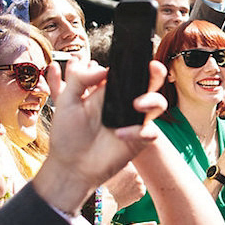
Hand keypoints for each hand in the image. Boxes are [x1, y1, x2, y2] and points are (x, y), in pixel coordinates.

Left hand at [31, 57, 167, 215]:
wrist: (72, 166)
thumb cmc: (67, 135)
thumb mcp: (66, 102)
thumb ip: (79, 79)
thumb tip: (104, 68)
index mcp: (109, 92)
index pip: (129, 72)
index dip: (137, 63)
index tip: (138, 57)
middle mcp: (126, 103)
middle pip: (150, 83)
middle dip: (157, 73)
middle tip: (153, 68)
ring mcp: (135, 121)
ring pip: (158, 103)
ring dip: (152, 100)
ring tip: (136, 105)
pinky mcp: (140, 139)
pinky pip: (151, 131)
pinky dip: (139, 131)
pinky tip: (120, 135)